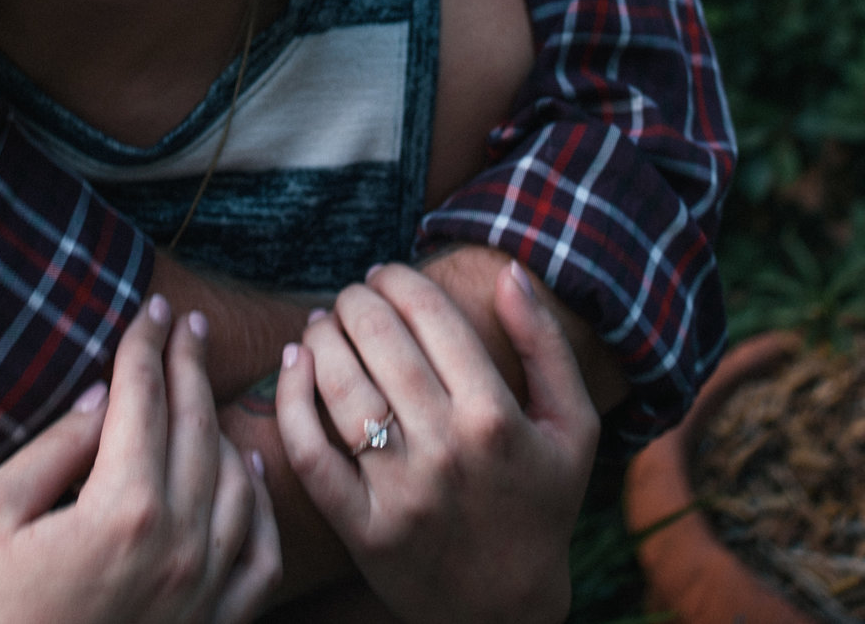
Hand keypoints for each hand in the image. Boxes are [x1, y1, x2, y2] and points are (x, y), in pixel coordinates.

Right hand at [0, 295, 280, 623]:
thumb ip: (53, 449)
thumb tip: (105, 397)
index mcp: (123, 510)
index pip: (145, 401)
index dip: (147, 346)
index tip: (153, 308)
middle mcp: (179, 546)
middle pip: (198, 429)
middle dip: (190, 368)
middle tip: (187, 326)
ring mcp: (202, 592)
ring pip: (240, 484)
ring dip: (226, 426)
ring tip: (208, 392)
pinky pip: (259, 558)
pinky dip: (262, 507)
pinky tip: (250, 476)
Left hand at [275, 262, 596, 623]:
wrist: (506, 608)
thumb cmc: (541, 503)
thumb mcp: (573, 426)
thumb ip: (546, 345)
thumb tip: (509, 273)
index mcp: (497, 418)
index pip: (431, 316)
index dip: (399, 280)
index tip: (385, 273)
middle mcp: (446, 452)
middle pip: (381, 342)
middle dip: (357, 300)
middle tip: (352, 295)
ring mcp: (400, 493)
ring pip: (341, 388)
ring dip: (321, 338)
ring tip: (323, 324)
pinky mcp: (362, 529)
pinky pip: (309, 453)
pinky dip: (291, 401)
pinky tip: (293, 365)